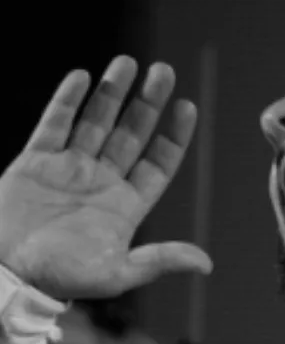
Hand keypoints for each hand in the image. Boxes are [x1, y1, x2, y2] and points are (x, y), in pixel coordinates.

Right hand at [0, 56, 211, 299]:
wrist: (3, 275)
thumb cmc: (58, 279)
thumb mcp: (115, 272)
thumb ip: (158, 261)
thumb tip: (205, 263)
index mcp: (125, 205)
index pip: (158, 162)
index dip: (174, 135)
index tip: (187, 106)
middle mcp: (101, 183)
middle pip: (131, 134)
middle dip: (148, 103)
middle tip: (164, 71)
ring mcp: (67, 170)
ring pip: (95, 123)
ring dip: (112, 93)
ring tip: (128, 63)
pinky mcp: (33, 163)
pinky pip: (54, 124)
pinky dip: (67, 101)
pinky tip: (83, 76)